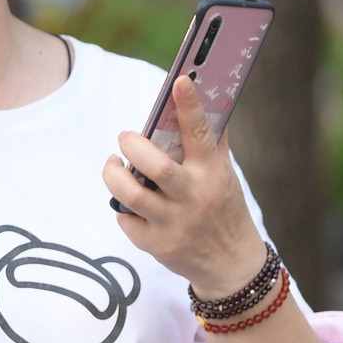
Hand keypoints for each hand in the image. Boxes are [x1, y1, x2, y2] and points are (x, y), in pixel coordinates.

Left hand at [103, 74, 270, 297]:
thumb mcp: (223, 174)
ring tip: (113, 165)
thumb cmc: (222, 207)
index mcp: (212, 171)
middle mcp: (193, 196)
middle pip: (154, 166)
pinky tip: (129, 202)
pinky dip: (122, 206)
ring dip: (113, 174)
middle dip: (132, 145)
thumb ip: (208, 142)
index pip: (200, 133)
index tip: (180, 80)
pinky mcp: (156, 244)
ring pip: (129, 194)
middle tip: (125, 138)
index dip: (190, 105)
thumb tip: (197, 99)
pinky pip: (125, 218)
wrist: (229, 262)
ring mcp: (173, 222)